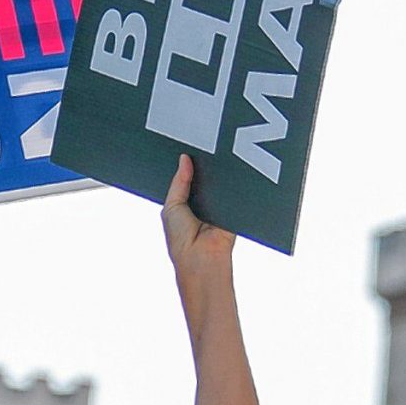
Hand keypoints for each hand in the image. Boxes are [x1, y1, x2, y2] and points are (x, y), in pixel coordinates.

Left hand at [162, 153, 233, 305]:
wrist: (202, 259)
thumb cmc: (181, 239)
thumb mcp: (172, 206)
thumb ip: (179, 182)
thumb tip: (184, 159)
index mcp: (184, 202)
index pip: (186, 177)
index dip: (186, 164)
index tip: (186, 146)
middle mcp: (201, 202)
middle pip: (204, 177)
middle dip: (202, 167)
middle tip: (202, 148)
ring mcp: (217, 205)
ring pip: (218, 182)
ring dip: (217, 175)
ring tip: (215, 160)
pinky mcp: (233, 209)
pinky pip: (232, 192)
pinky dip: (230, 185)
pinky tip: (228, 174)